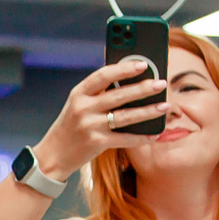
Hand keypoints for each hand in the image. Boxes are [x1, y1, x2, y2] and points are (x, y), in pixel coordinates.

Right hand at [33, 59, 169, 175]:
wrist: (53, 155)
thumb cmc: (70, 126)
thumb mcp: (78, 105)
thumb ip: (98, 93)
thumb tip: (130, 82)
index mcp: (79, 93)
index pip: (104, 75)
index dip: (125, 68)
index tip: (143, 64)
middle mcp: (83, 108)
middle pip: (119, 95)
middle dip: (143, 88)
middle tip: (161, 83)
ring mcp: (90, 126)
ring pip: (126, 116)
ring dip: (148, 111)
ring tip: (165, 106)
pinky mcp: (96, 143)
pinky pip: (124, 139)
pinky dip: (141, 137)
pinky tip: (154, 134)